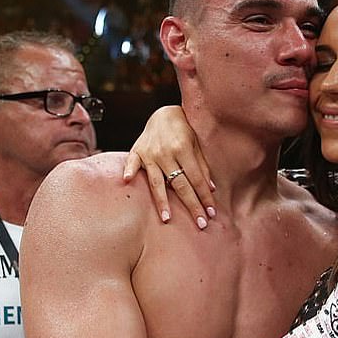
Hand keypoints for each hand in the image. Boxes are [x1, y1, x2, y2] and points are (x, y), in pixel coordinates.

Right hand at [123, 105, 215, 227]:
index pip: (196, 179)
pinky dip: (128, 170)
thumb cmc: (184, 130)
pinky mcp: (136, 152)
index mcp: (184, 149)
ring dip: (162, 201)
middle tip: (200, 223)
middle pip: (180, 184)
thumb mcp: (197, 144)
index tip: (211, 212)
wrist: (164, 113)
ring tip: (167, 219)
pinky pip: (132, 163)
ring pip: (156, 181)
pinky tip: (126, 181)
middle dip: (191, 205)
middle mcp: (166, 153)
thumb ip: (202, 166)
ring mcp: (150, 153)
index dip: (204, 196)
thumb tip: (211, 189)